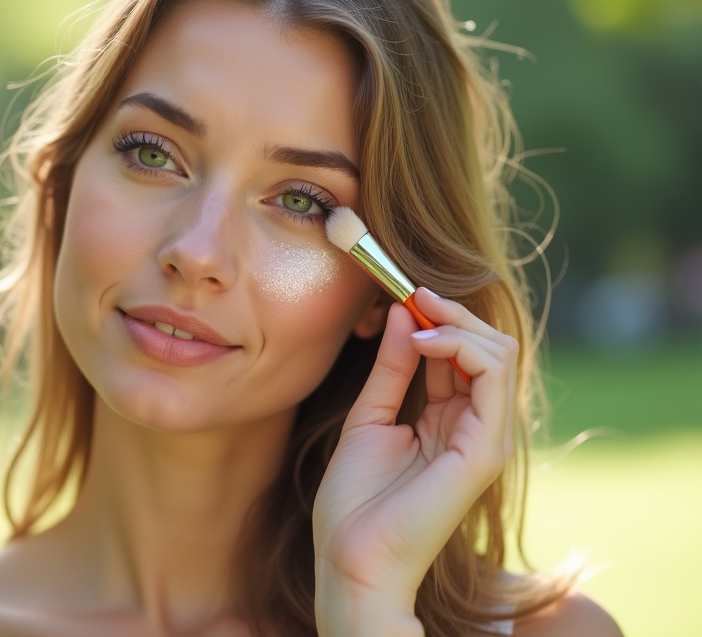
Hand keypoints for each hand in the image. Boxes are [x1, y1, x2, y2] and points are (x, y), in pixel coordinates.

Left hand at [312, 288, 517, 636]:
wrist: (351, 558)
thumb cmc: (354, 500)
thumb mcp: (369, 415)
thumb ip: (391, 366)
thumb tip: (402, 312)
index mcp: (450, 419)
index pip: (464, 353)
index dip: (437, 317)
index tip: (402, 291)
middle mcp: (476, 426)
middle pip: (490, 346)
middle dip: (453, 311)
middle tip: (414, 293)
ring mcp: (484, 438)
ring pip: (499, 353)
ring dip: (456, 323)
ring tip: (415, 318)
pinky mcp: (483, 450)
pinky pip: (494, 378)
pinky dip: (461, 346)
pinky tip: (421, 342)